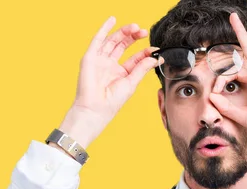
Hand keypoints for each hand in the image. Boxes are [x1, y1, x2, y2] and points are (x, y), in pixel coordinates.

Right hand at [59, 16, 158, 146]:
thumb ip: (142, 68)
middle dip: (134, 38)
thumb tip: (156, 58)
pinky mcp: (90, 58)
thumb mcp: (131, 83)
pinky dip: (104, 29)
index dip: (145, 52)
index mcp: (121, 73)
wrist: (95, 109)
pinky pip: (97, 40)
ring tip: (135, 27)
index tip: (155, 50)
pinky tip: (112, 20)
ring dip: (123, 32)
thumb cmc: (112, 102)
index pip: (135, 58)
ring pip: (112, 41)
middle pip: (123, 46)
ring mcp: (100, 61)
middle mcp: (110, 65)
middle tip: (144, 32)